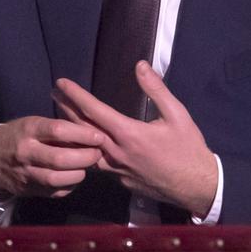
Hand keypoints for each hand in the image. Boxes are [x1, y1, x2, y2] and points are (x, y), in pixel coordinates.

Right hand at [0, 116, 103, 198]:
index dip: (82, 134)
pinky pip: (54, 192)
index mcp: (29, 130)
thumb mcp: (34, 123)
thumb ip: (58, 128)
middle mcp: (26, 152)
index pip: (58, 130)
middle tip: (97, 153)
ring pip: (56, 179)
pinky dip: (69, 186)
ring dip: (78, 174)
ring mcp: (25, 173)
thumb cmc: (20, 135)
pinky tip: (74, 177)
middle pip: (60, 158)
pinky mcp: (28, 190)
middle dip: (85, 157)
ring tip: (87, 167)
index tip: (99, 136)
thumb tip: (90, 134)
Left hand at [53, 62, 217, 216]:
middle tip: (53, 95)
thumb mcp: (178, 114)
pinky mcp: (120, 180)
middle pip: (82, 130)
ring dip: (71, 132)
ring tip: (61, 118)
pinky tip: (83, 146)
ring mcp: (116, 169)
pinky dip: (85, 151)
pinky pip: (97, 163)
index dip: (76, 95)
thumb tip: (140, 66)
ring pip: (85, 150)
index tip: (61, 83)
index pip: (94, 110)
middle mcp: (116, 152)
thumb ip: (156, 90)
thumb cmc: (188, 148)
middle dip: (66, 110)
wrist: (196, 185)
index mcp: (129, 134)